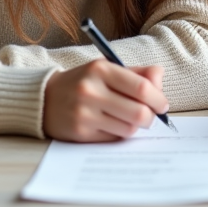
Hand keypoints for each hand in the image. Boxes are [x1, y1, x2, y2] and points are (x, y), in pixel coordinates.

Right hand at [43, 59, 167, 141]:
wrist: (44, 98)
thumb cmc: (83, 82)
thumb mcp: (106, 68)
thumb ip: (136, 73)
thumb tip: (160, 79)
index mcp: (100, 69)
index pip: (141, 87)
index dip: (158, 99)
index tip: (163, 105)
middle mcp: (91, 90)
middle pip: (139, 112)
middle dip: (151, 117)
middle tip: (151, 116)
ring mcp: (84, 113)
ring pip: (129, 128)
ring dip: (136, 126)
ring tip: (131, 120)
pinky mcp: (80, 133)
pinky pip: (114, 138)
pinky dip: (120, 134)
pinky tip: (114, 125)